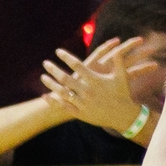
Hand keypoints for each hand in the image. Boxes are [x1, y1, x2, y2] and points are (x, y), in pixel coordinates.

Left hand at [38, 37, 154, 135]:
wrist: (123, 116)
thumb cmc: (122, 94)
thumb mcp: (122, 77)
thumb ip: (118, 62)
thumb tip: (117, 49)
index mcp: (96, 81)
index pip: (78, 66)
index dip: (67, 57)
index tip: (58, 51)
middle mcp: (87, 91)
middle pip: (66, 79)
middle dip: (54, 70)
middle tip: (45, 63)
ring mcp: (83, 103)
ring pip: (62, 93)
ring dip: (51, 84)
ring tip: (42, 77)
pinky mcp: (80, 114)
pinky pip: (64, 106)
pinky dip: (53, 101)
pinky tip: (45, 96)